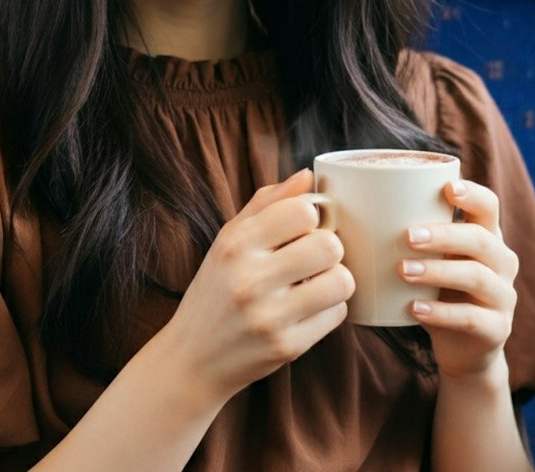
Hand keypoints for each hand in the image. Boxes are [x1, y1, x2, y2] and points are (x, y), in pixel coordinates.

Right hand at [161, 169, 354, 406]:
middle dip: (329, 247)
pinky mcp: (287, 348)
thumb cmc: (216, 289)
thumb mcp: (229, 239)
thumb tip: (308, 175)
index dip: (311, 216)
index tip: (303, 227)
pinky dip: (330, 308)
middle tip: (314, 257)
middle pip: (328, 245)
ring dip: (335, 279)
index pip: (302, 211)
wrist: (193, 358)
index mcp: (235, 244)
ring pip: (341, 281)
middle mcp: (250, 279)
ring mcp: (269, 316)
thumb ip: (267, 202)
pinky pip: (337, 315)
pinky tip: (308, 308)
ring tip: (315, 282)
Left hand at [399, 179, 518, 381]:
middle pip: (480, 239)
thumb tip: (348, 204)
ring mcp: (503, 296)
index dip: (472, 194)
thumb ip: (410, 233)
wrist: (462, 348)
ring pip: (476, 276)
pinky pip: (470, 318)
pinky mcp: (496, 329)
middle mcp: (501, 262)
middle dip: (443, 235)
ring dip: (436, 271)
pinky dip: (440, 313)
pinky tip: (414, 308)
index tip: (447, 188)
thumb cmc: (437, 289)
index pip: (488, 206)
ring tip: (402, 271)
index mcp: (486, 236)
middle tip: (407, 236)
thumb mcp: (431, 258)